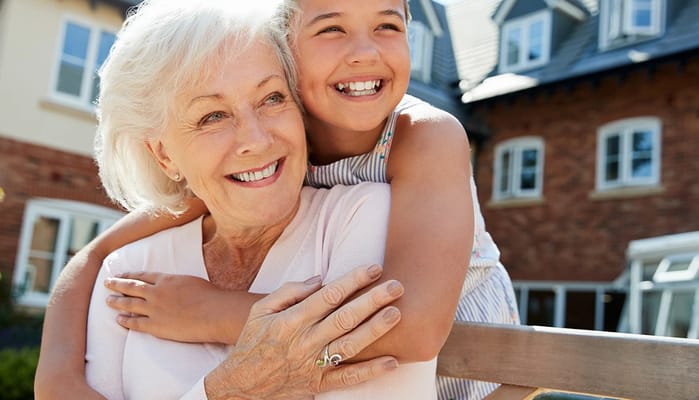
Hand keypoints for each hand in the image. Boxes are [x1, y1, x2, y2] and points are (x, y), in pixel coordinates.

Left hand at [103, 272, 245, 342]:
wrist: (213, 313)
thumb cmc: (209, 296)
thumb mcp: (191, 281)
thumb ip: (177, 283)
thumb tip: (173, 285)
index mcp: (166, 279)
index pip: (143, 276)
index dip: (130, 275)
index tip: (121, 274)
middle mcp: (156, 292)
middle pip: (131, 287)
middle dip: (117, 284)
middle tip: (107, 283)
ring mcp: (154, 309)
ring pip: (129, 304)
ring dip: (117, 301)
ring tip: (108, 300)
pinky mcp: (155, 326)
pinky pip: (135, 323)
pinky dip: (125, 321)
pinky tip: (118, 319)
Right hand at [205, 264, 403, 399]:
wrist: (241, 384)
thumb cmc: (253, 341)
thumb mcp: (261, 310)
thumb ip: (290, 292)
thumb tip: (320, 279)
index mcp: (291, 320)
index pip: (328, 296)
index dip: (353, 280)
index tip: (374, 268)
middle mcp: (304, 342)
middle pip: (344, 318)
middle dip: (372, 300)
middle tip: (396, 286)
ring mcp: (312, 365)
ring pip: (350, 346)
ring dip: (375, 330)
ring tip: (396, 314)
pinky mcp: (319, 384)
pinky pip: (348, 378)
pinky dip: (371, 371)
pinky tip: (392, 361)